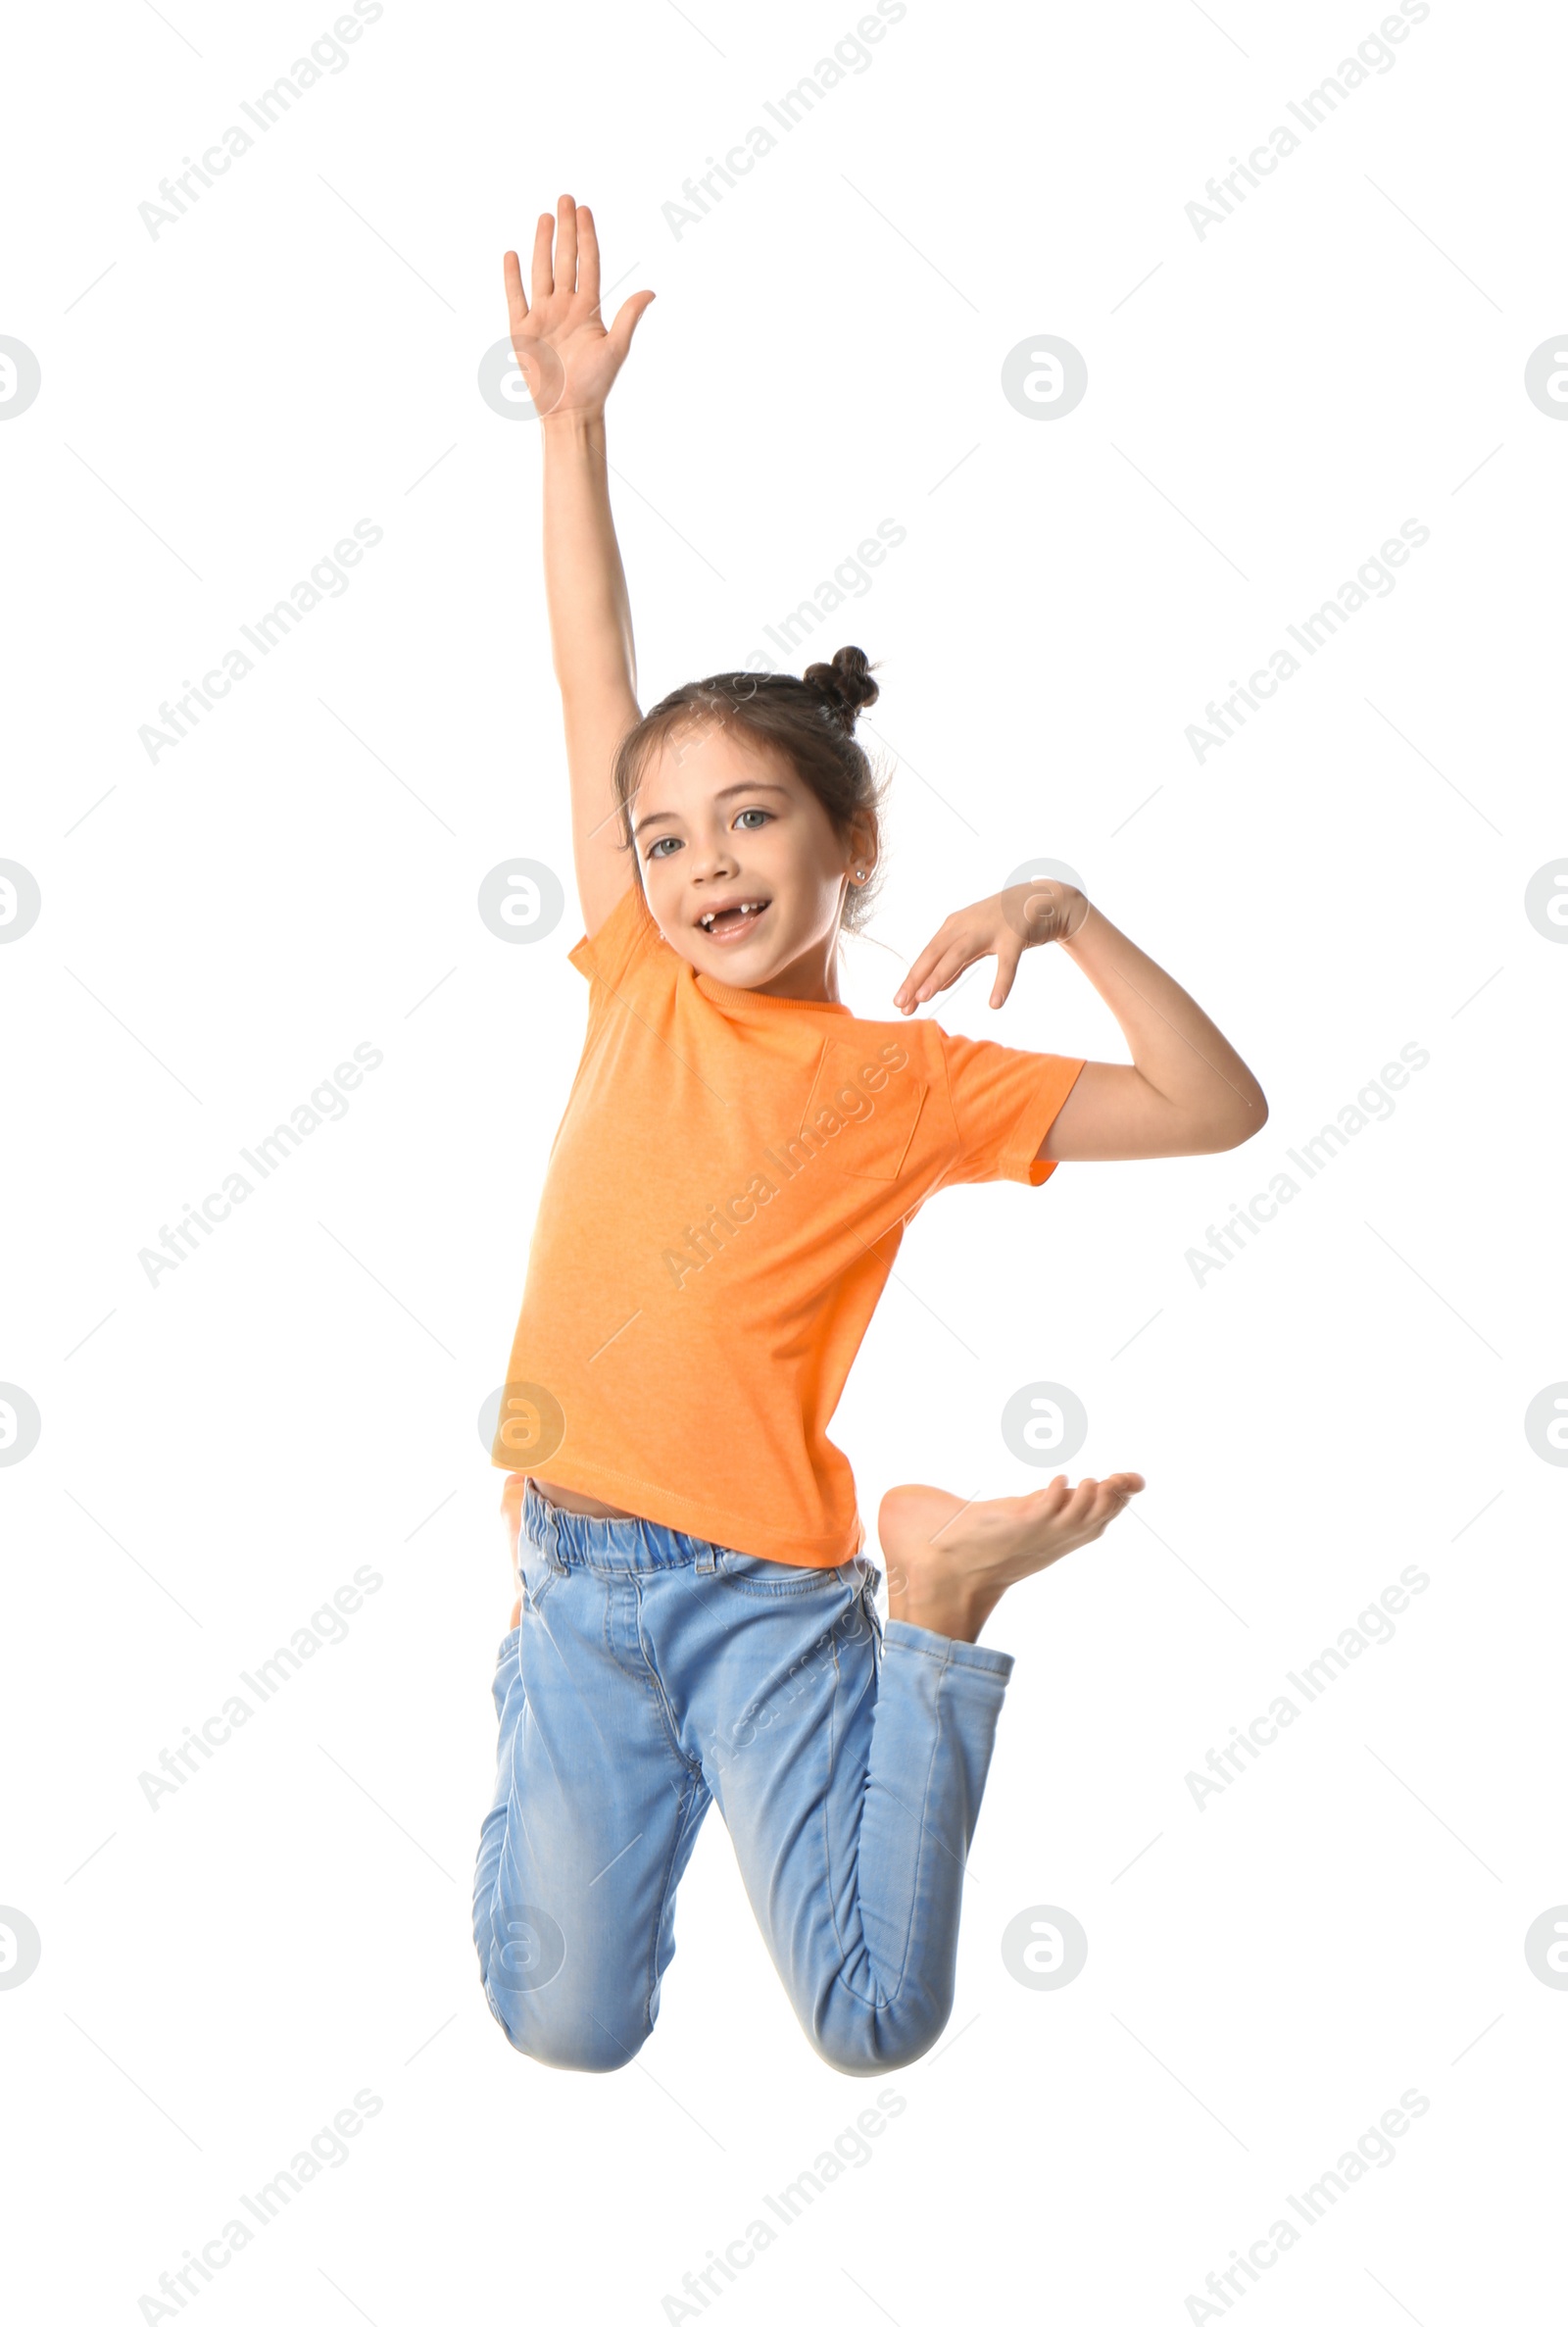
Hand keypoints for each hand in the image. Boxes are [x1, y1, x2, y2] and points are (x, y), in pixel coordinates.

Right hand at [503, 193, 653, 421]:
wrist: (568, 411)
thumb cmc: (595, 384)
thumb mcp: (616, 349)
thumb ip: (628, 317)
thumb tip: (650, 292)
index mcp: (588, 309)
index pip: (588, 264)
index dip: (587, 237)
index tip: (585, 210)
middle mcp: (565, 307)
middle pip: (565, 259)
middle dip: (566, 229)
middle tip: (566, 199)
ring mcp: (543, 316)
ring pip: (542, 271)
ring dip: (542, 244)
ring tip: (545, 217)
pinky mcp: (522, 331)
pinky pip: (516, 297)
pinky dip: (512, 277)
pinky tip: (512, 255)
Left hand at [893, 880, 1089, 1012]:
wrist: (1044, 900)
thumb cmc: (1005, 924)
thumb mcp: (976, 941)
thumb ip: (957, 962)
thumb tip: (936, 984)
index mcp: (954, 926)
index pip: (928, 955)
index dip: (912, 979)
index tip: (898, 1003)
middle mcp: (967, 925)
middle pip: (935, 953)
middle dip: (916, 978)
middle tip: (901, 1003)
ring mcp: (990, 928)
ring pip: (959, 953)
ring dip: (940, 975)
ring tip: (925, 997)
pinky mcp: (1015, 935)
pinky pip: (1007, 962)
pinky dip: (1001, 982)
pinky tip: (994, 1003)